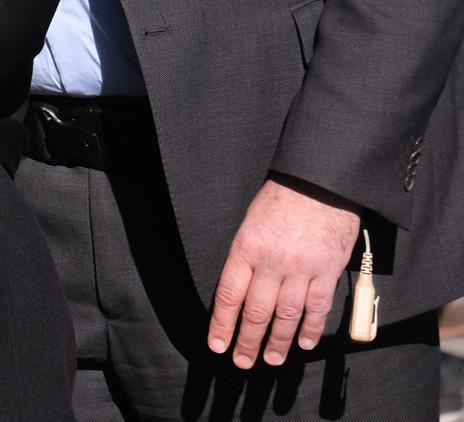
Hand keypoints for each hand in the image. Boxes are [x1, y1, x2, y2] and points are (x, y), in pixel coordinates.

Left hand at [207, 177, 361, 367]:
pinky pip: (318, 308)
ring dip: (278, 342)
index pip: (229, 295)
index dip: (222, 324)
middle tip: (243, 361)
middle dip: (248, 341)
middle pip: (257, 312)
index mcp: (246, 249)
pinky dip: (310, 329)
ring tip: (272, 360)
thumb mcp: (250, 223)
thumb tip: (239, 291)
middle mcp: (272, 264)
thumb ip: (245, 257)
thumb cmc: (281, 199)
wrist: (320, 183)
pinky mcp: (328, 272)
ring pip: (286, 316)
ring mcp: (302, 270)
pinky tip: (303, 344)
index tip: (217, 345)